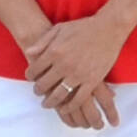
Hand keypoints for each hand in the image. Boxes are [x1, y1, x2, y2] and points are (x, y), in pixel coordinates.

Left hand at [23, 9, 126, 125]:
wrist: (108, 29)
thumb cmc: (83, 27)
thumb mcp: (59, 29)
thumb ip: (42, 42)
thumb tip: (29, 53)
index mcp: (54, 51)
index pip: (34, 70)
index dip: (30, 76)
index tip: (31, 78)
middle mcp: (64, 65)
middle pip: (43, 85)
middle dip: (38, 90)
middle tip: (38, 92)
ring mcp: (78, 75)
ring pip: (58, 96)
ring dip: (50, 102)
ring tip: (47, 103)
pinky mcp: (92, 81)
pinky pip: (78, 100)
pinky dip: (69, 107)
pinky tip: (64, 109)